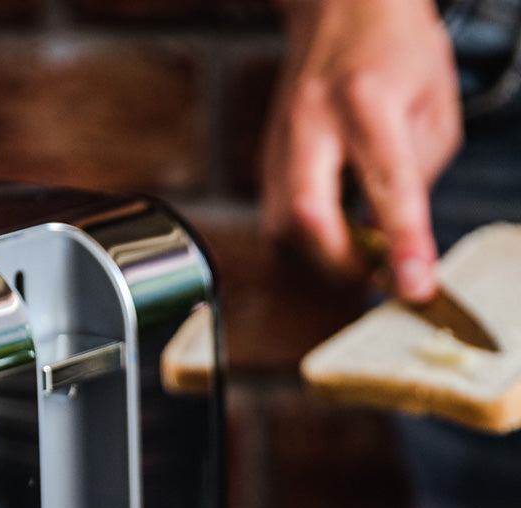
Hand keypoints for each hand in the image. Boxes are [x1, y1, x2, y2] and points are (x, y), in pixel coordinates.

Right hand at [261, 0, 462, 302]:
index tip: (414, 285)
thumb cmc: (393, 50)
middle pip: (309, 217)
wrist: (338, 10)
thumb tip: (397, 236)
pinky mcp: (265, 164)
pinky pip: (279, 222)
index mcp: (367, 99)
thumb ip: (419, 173)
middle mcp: (312, 123)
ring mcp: (279, 146)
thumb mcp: (435, 104)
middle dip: (343, 263)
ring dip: (324, 255)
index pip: (387, 183)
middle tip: (378, 275)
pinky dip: (309, 240)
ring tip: (359, 253)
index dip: (402, 242)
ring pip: (285, 229)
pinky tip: (335, 232)